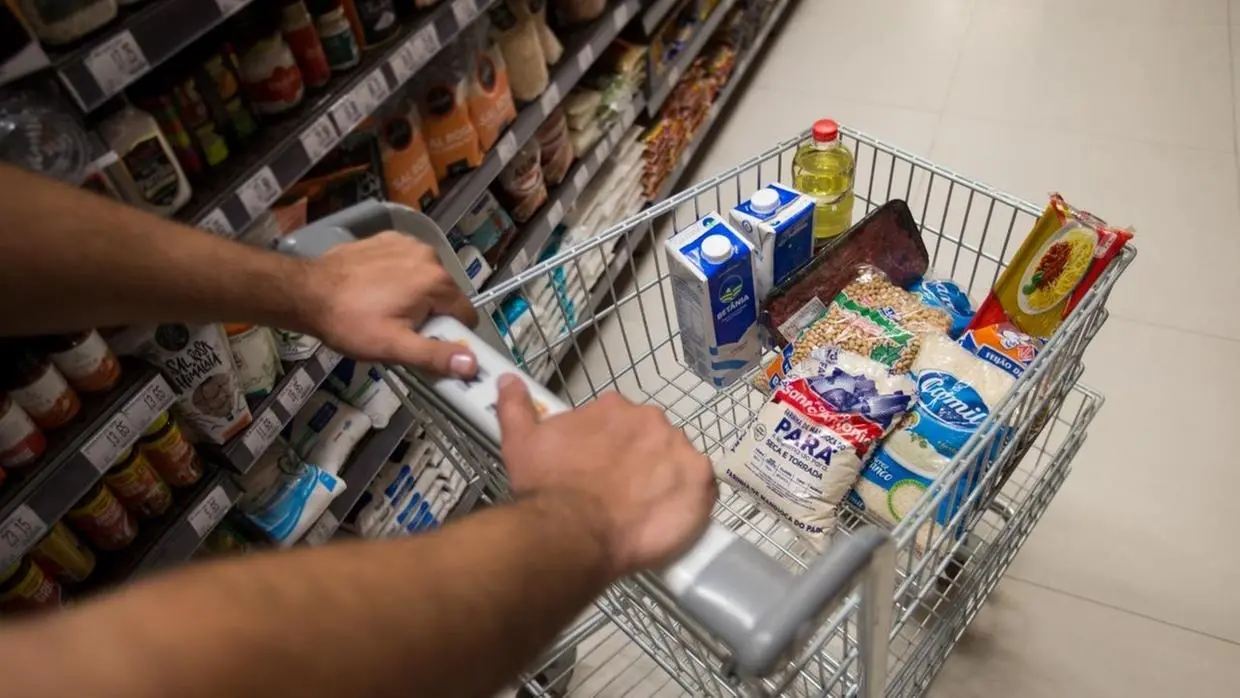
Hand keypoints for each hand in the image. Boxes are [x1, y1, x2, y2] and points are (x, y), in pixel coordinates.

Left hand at [302, 232, 479, 378]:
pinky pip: (408, 263)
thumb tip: (472, 364)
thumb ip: (435, 355)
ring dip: (416, 295)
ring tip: (386, 309)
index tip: (430, 344)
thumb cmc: (350, 322)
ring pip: (427, 279)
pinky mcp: (388, 239)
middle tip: (401, 329)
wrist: (307, 291)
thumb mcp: (394, 347)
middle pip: (446, 295)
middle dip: (431, 315)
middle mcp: (428, 256)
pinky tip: (377, 289)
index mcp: (436, 281)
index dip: (453, 335)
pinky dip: (400, 277)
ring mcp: (407, 243)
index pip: (466, 314)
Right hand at [495, 376, 716, 577]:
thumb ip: (515, 406)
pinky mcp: (700, 483)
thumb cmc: (547, 487)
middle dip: (640, 463)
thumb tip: (508, 381)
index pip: (622, 423)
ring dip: (665, 481)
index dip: (613, 449)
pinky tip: (670, 518)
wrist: (572, 530)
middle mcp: (651, 421)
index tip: (601, 470)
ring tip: (644, 511)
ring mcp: (680, 451)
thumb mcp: (520, 442)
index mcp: (615, 408)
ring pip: (677, 464)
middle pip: (652, 441)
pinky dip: (691, 501)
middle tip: (620, 493)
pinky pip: (702, 489)